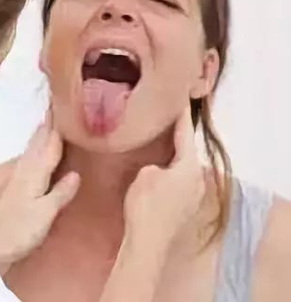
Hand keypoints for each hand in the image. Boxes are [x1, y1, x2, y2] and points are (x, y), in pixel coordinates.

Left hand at [0, 109, 79, 272]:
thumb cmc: (20, 232)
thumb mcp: (45, 214)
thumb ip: (60, 193)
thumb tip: (76, 173)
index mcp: (34, 174)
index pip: (49, 144)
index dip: (57, 124)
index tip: (63, 103)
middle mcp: (25, 171)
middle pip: (39, 142)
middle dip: (48, 123)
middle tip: (57, 101)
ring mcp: (18, 178)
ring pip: (32, 149)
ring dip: (41, 133)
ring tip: (49, 118)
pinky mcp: (14, 187)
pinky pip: (29, 158)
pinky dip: (35, 148)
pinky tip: (36, 149)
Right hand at [123, 106, 205, 246]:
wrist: (148, 242)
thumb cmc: (146, 204)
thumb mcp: (144, 174)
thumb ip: (154, 163)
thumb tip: (157, 168)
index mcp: (190, 166)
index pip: (186, 134)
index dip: (181, 117)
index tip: (179, 99)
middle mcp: (197, 180)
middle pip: (187, 152)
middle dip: (176, 139)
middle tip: (164, 123)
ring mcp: (193, 197)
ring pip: (182, 170)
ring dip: (172, 159)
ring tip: (158, 148)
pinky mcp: (184, 210)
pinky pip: (178, 184)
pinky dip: (169, 175)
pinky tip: (157, 175)